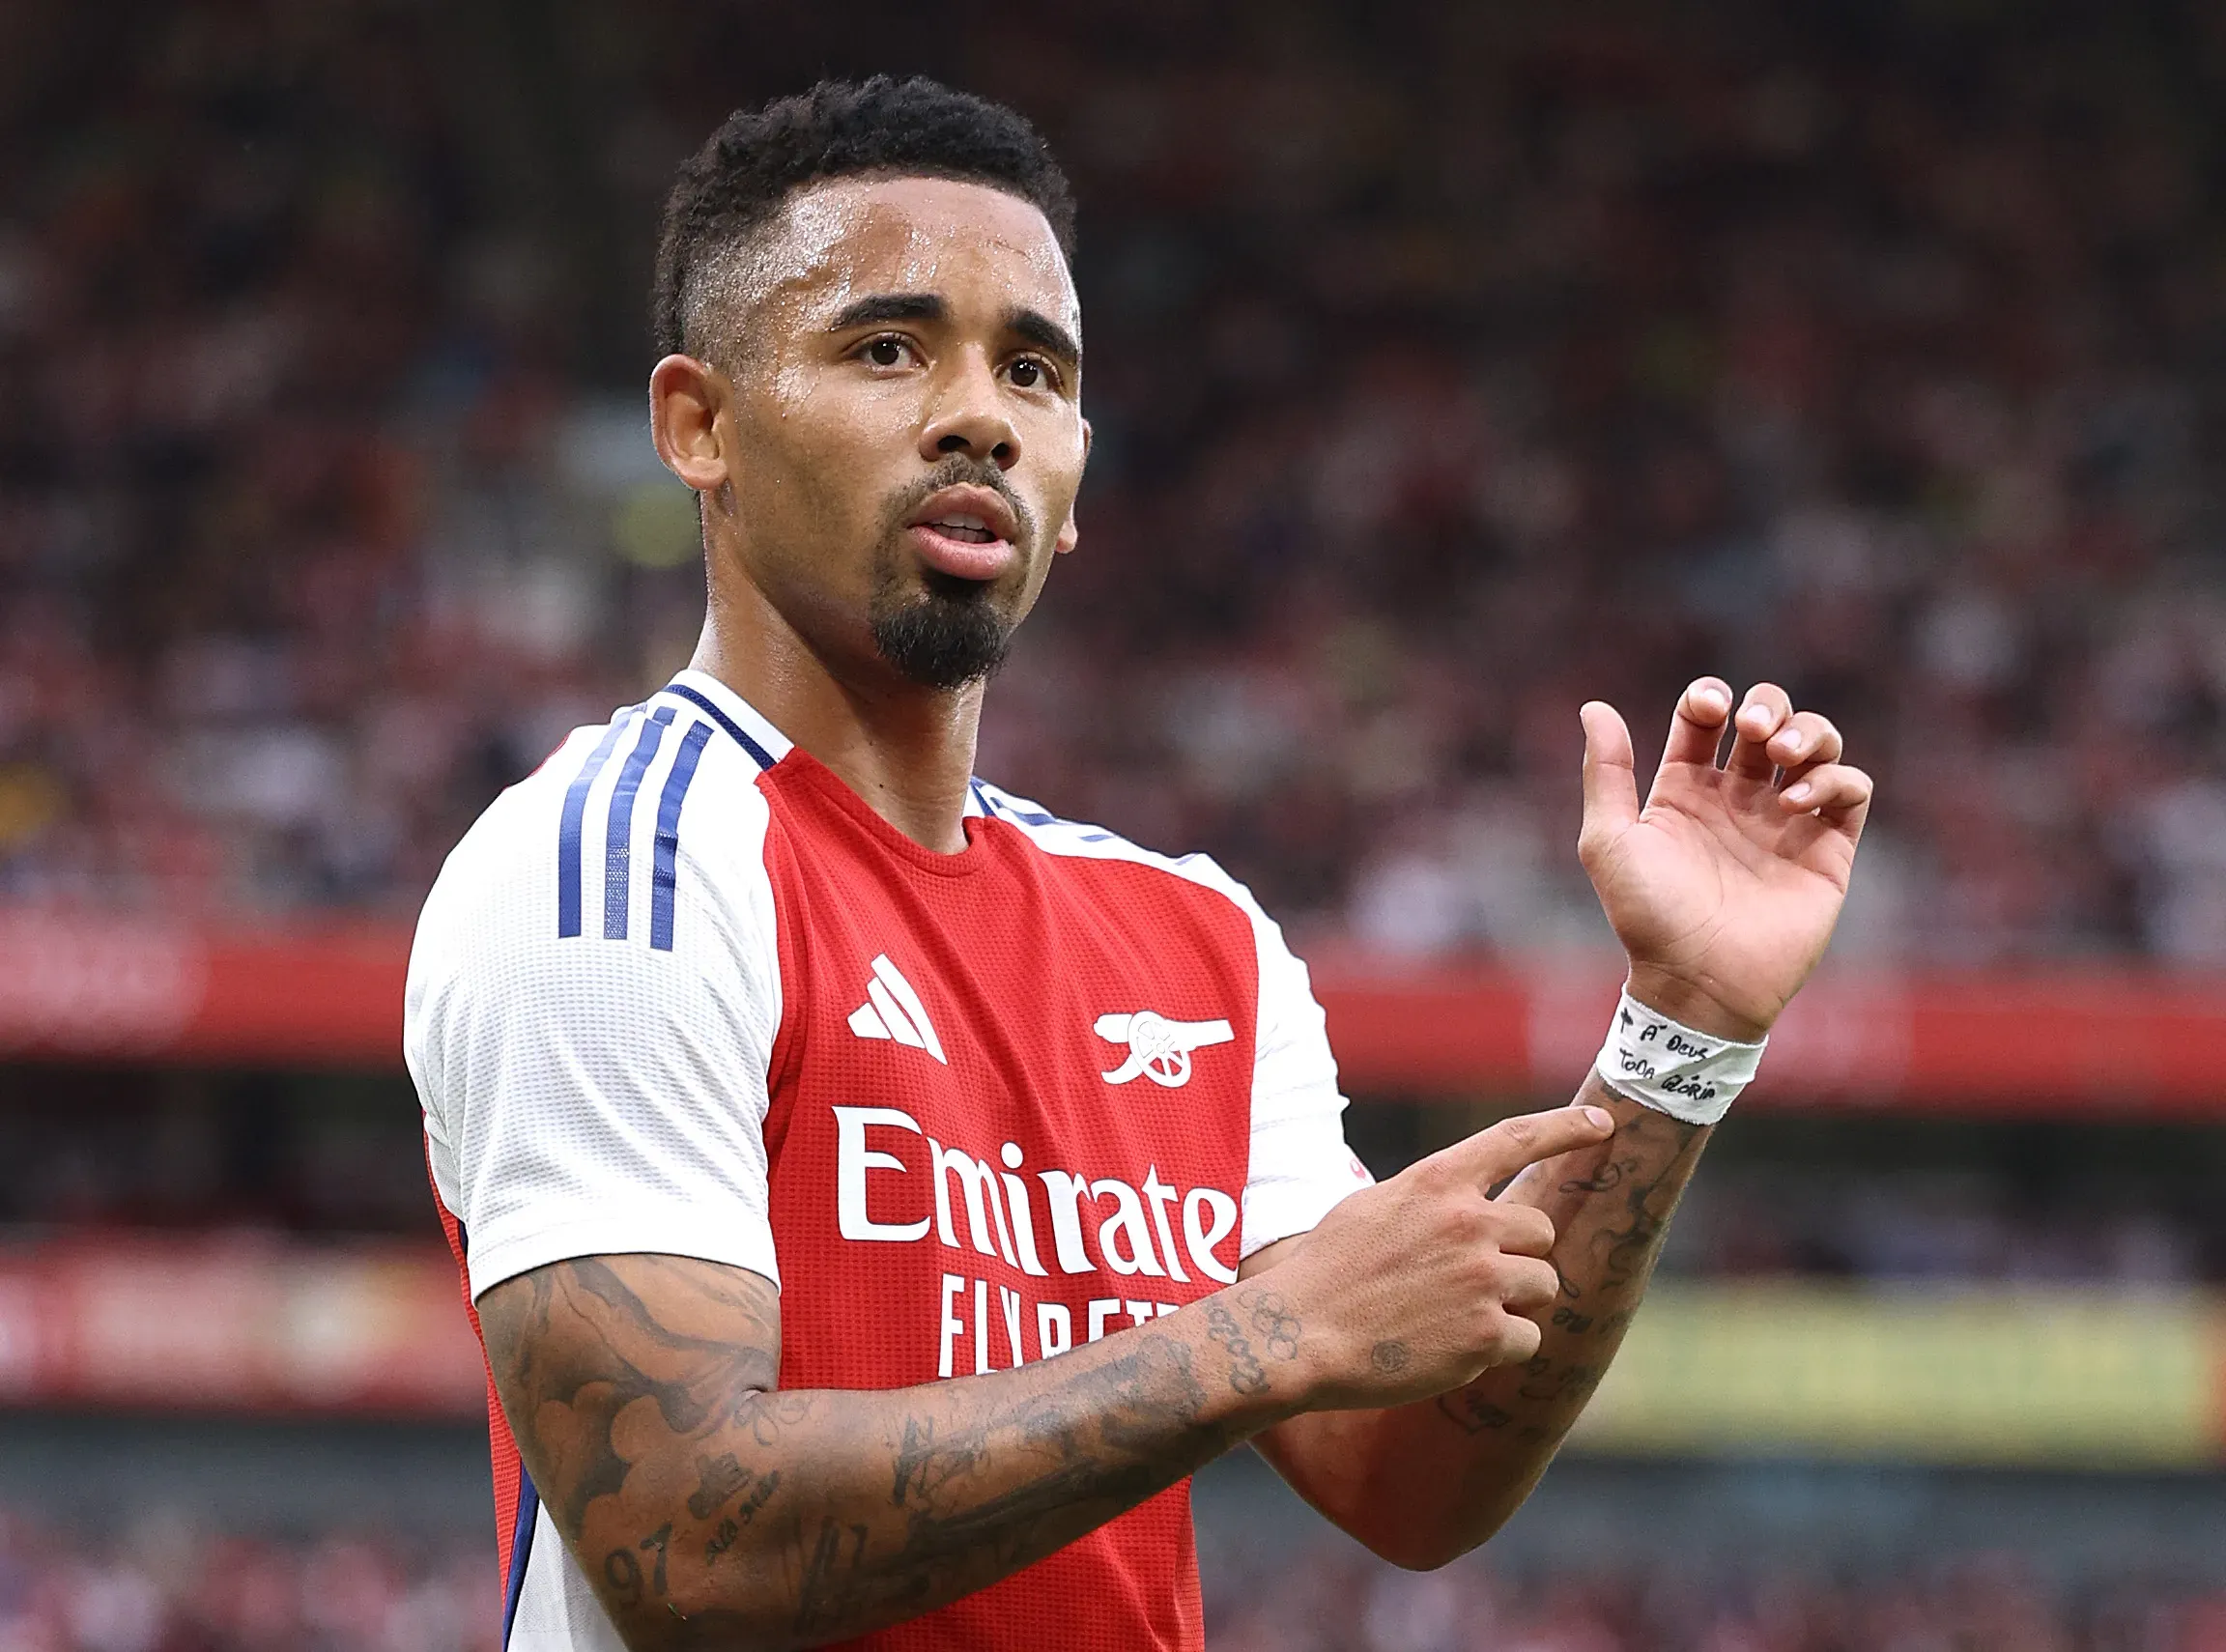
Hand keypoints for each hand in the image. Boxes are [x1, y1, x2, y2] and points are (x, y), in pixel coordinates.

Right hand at [1261, 1105, 1615, 1411]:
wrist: (1299, 1335)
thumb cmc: (1327, 1272)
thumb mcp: (1373, 1208)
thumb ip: (1430, 1199)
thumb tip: (1469, 1203)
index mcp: (1436, 1182)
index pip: (1514, 1139)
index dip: (1564, 1128)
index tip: (1601, 1123)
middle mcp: (1468, 1222)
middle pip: (1540, 1231)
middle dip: (1517, 1257)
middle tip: (1469, 1281)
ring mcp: (1481, 1279)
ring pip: (1542, 1285)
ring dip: (1512, 1303)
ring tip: (1455, 1316)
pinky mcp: (1485, 1335)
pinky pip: (1528, 1338)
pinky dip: (1500, 1349)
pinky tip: (1451, 1348)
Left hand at [1578, 679, 1872, 1041]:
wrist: (1700, 982)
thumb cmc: (1648, 918)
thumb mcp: (1610, 841)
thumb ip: (1607, 773)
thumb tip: (1595, 707)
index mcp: (1686, 789)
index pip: (1705, 717)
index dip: (1708, 697)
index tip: (1709, 708)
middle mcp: (1738, 799)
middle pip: (1768, 719)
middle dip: (1767, 705)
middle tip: (1753, 729)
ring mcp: (1786, 821)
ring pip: (1817, 745)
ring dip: (1809, 731)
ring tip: (1782, 754)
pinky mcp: (1827, 849)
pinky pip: (1851, 791)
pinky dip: (1834, 778)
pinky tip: (1796, 803)